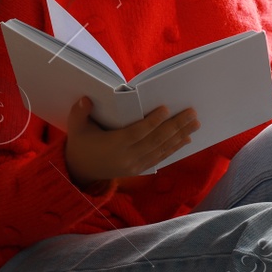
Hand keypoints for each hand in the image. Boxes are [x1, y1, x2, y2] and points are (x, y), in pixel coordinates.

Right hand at [64, 98, 199, 186]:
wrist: (80, 171)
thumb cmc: (81, 144)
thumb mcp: (76, 128)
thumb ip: (80, 113)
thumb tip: (86, 99)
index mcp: (113, 145)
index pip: (137, 133)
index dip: (153, 122)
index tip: (166, 109)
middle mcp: (127, 157)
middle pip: (155, 141)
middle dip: (175, 126)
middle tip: (192, 113)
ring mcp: (135, 165)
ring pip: (161, 150)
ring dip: (180, 136)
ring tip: (195, 124)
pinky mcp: (139, 170)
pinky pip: (160, 158)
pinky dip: (174, 148)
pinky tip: (186, 139)